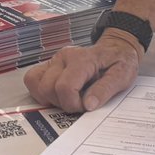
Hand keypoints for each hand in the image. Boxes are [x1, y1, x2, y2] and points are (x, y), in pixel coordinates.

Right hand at [24, 33, 140, 111]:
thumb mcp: (122, 75)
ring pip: (37, 84)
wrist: (116, 47)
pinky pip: (32, 79)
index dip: (73, 104)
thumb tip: (88, 105)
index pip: (65, 87)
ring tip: (69, 98)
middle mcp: (64, 57)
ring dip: (50, 98)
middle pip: (48, 88)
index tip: (85, 107)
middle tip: (79, 103)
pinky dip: (40, 92)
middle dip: (63, 103)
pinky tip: (57, 95)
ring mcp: (55, 60)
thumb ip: (105, 90)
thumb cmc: (119, 61)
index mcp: (82, 59)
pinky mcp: (49, 64)